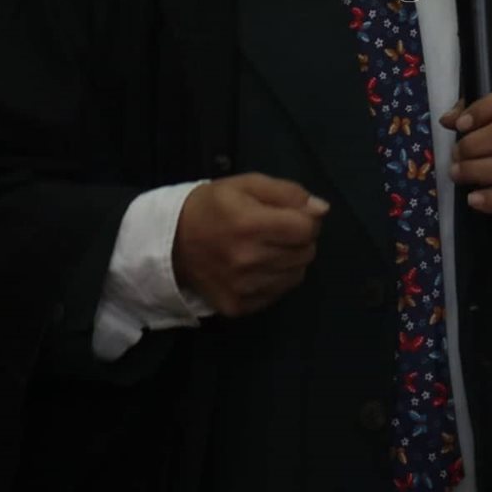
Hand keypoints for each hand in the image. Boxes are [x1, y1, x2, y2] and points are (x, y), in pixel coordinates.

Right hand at [172, 173, 328, 317]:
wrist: (169, 243)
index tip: (290, 215)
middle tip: (275, 231)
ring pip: (296, 275)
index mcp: (249, 224)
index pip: (307, 228)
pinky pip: (277, 293)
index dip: (306, 218)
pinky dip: (274, 280)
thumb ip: (288, 193)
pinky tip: (256, 268)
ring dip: (289, 260)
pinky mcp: (238, 306)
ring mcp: (243, 287)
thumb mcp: (246, 184)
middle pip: (306, 253)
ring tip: (266, 249)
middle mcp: (248, 259)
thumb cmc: (212, 207)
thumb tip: (321, 210)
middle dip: (299, 239)